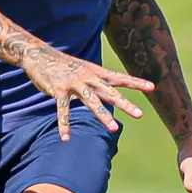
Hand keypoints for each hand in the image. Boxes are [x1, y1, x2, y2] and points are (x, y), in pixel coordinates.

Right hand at [22, 45, 154, 139]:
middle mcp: (88, 76)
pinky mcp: (59, 90)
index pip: (120, 78)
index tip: (152, 87)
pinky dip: (64, 124)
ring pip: (91, 101)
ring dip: (103, 115)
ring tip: (114, 128)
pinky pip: (63, 110)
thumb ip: (97, 80)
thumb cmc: (64, 64)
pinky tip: (66, 138)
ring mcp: (74, 83)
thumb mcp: (84, 69)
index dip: (136, 83)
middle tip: (139, 114)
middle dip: (125, 103)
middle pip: (110, 92)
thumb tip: (109, 90)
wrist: (39, 54)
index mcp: (96, 72)